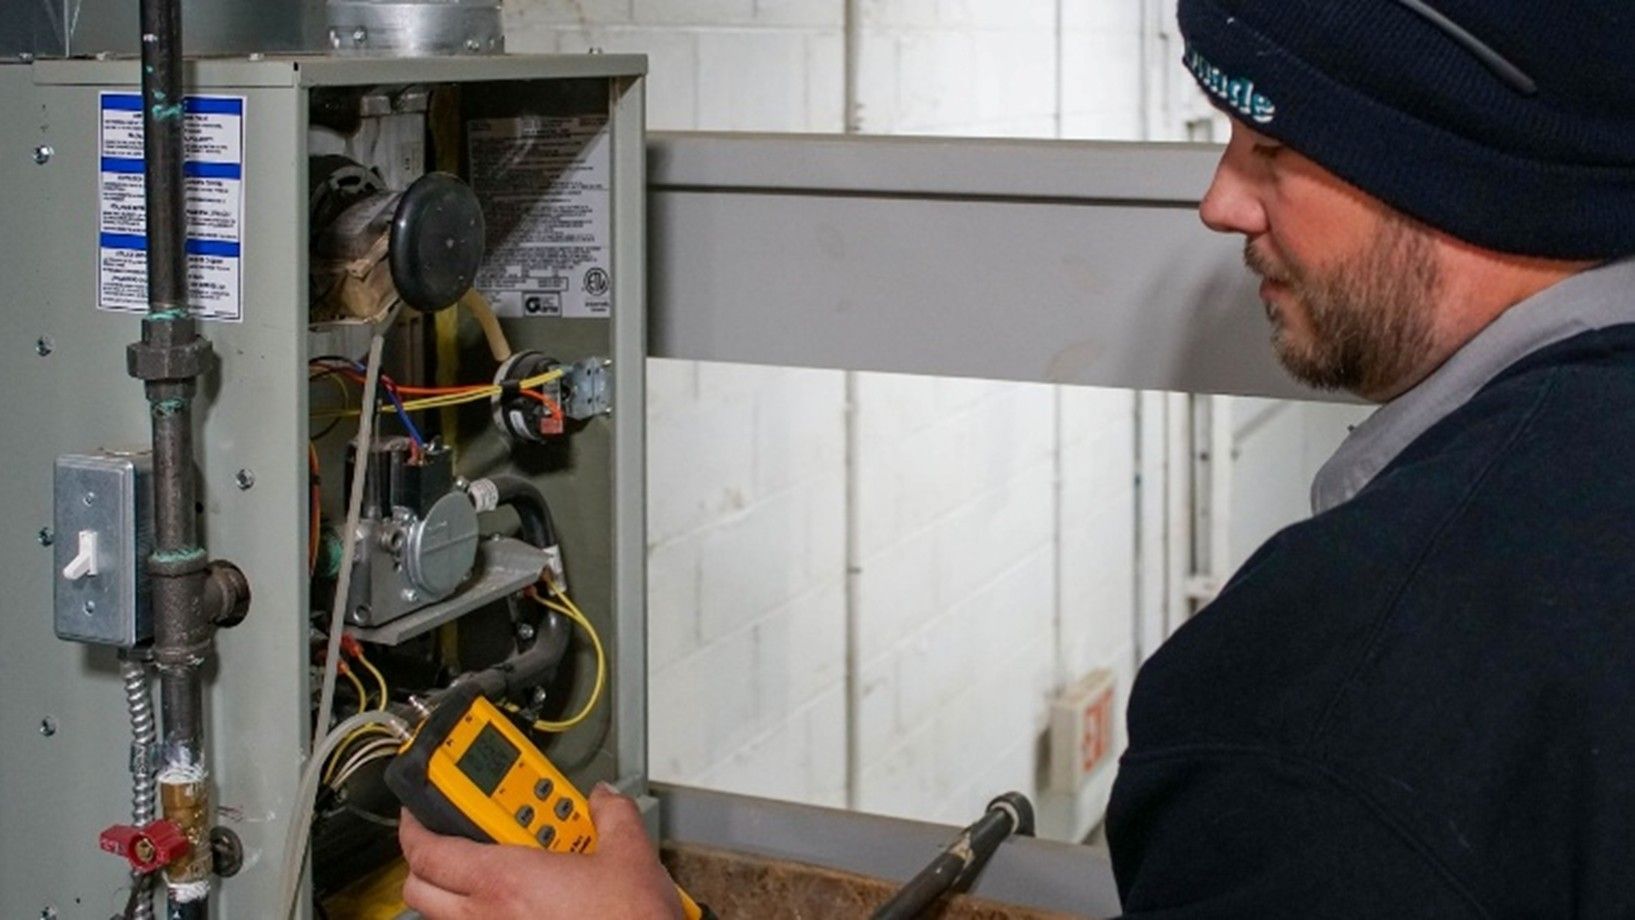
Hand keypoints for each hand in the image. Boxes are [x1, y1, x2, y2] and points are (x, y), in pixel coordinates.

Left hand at [399, 784, 685, 918]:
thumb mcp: (631, 856)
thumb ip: (612, 815)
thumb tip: (604, 799)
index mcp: (504, 881)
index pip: (427, 850)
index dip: (413, 825)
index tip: (420, 809)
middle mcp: (487, 917)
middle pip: (418, 888)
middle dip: (425, 859)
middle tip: (451, 837)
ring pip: (441, 916)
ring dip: (452, 890)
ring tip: (489, 870)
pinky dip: (479, 916)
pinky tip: (516, 905)